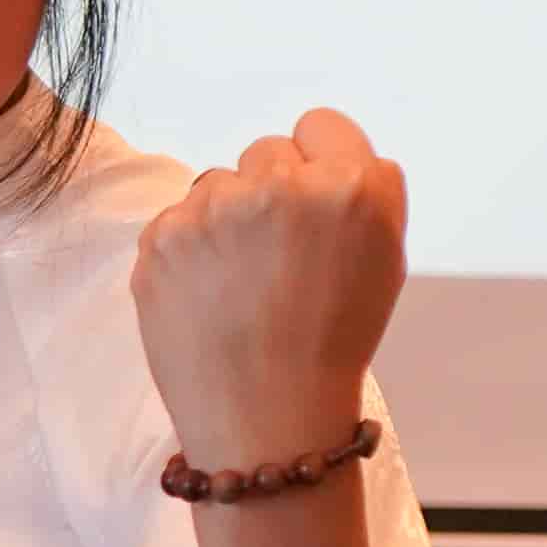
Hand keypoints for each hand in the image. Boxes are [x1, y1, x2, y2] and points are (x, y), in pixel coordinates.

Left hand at [130, 108, 408, 466]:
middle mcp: (282, 185)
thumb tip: (323, 156)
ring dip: (226, 219)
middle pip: (267, 151)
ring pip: (217, 182)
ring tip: (240, 284)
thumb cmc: (332, 344)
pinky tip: (208, 296)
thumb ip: (361, 191)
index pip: (321, 125)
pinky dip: (188, 251)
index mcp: (351, 186)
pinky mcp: (163, 235)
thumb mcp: (383, 260)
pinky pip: (177, 218)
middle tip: (276, 256)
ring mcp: (215, 208)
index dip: (318, 164)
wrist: (268, 421)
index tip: (311, 206)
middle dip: (271, 191)